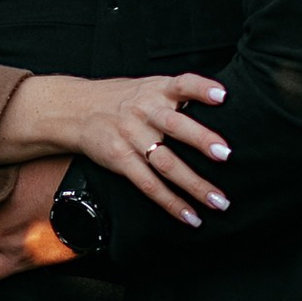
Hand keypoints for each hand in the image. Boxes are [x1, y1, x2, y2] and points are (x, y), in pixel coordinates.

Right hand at [0, 68, 228, 219]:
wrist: (75, 109)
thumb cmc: (122, 98)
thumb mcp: (147, 86)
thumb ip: (177, 94)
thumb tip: (220, 104)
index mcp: (156, 90)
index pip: (182, 84)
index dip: (202, 89)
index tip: (223, 96)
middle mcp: (144, 112)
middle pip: (175, 126)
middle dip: (201, 140)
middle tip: (226, 155)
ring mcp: (131, 137)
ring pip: (166, 164)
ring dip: (195, 184)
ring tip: (219, 201)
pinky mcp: (121, 160)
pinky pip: (149, 185)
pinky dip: (171, 202)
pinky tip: (191, 216)